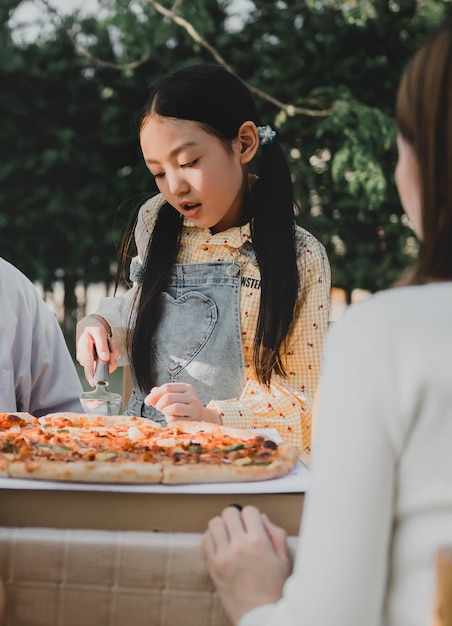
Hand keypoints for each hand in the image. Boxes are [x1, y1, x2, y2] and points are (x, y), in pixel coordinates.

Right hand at [76, 315, 119, 385]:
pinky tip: (108, 345)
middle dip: (112, 356)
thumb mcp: (98, 331)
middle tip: (110, 343)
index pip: (88, 369)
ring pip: (108, 364)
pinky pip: (108, 361)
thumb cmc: (91, 328)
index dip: (93, 378)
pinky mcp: (96, 361)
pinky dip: (111, 353)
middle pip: (103, 367)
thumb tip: (105, 359)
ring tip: (108, 342)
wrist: (88, 326)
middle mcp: (86, 360)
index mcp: (84, 353)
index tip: (96, 384)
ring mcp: (92, 361)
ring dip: (112, 353)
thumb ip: (102, 345)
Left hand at [144, 383, 220, 422]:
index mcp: (186, 387)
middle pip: (168, 397)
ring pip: (173, 408)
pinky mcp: (193, 420)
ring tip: (165, 413)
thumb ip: (164, 393)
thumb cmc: (184, 407)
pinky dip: (169, 420)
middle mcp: (192, 396)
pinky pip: (175, 419)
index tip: (147, 402)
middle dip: (158, 404)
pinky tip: (172, 419)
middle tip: (158, 408)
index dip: (154, 395)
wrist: (202, 419)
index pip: (167, 387)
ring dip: (164, 412)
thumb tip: (152, 391)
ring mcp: (194, 408)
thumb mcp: (176, 397)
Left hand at [202, 505, 291, 624]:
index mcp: (259, 542)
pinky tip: (220, 544)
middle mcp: (239, 546)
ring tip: (228, 535)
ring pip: (215, 524)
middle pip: (229, 513)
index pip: (249, 511)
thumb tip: (262, 518)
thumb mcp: (284, 559)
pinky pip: (205, 541)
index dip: (251, 516)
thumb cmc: (274, 590)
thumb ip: (275, 534)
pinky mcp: (213, 566)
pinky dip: (211, 538)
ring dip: (222, 526)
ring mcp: (224, 556)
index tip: (252, 523)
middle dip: (236, 517)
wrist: (260, 615)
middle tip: (239, 527)